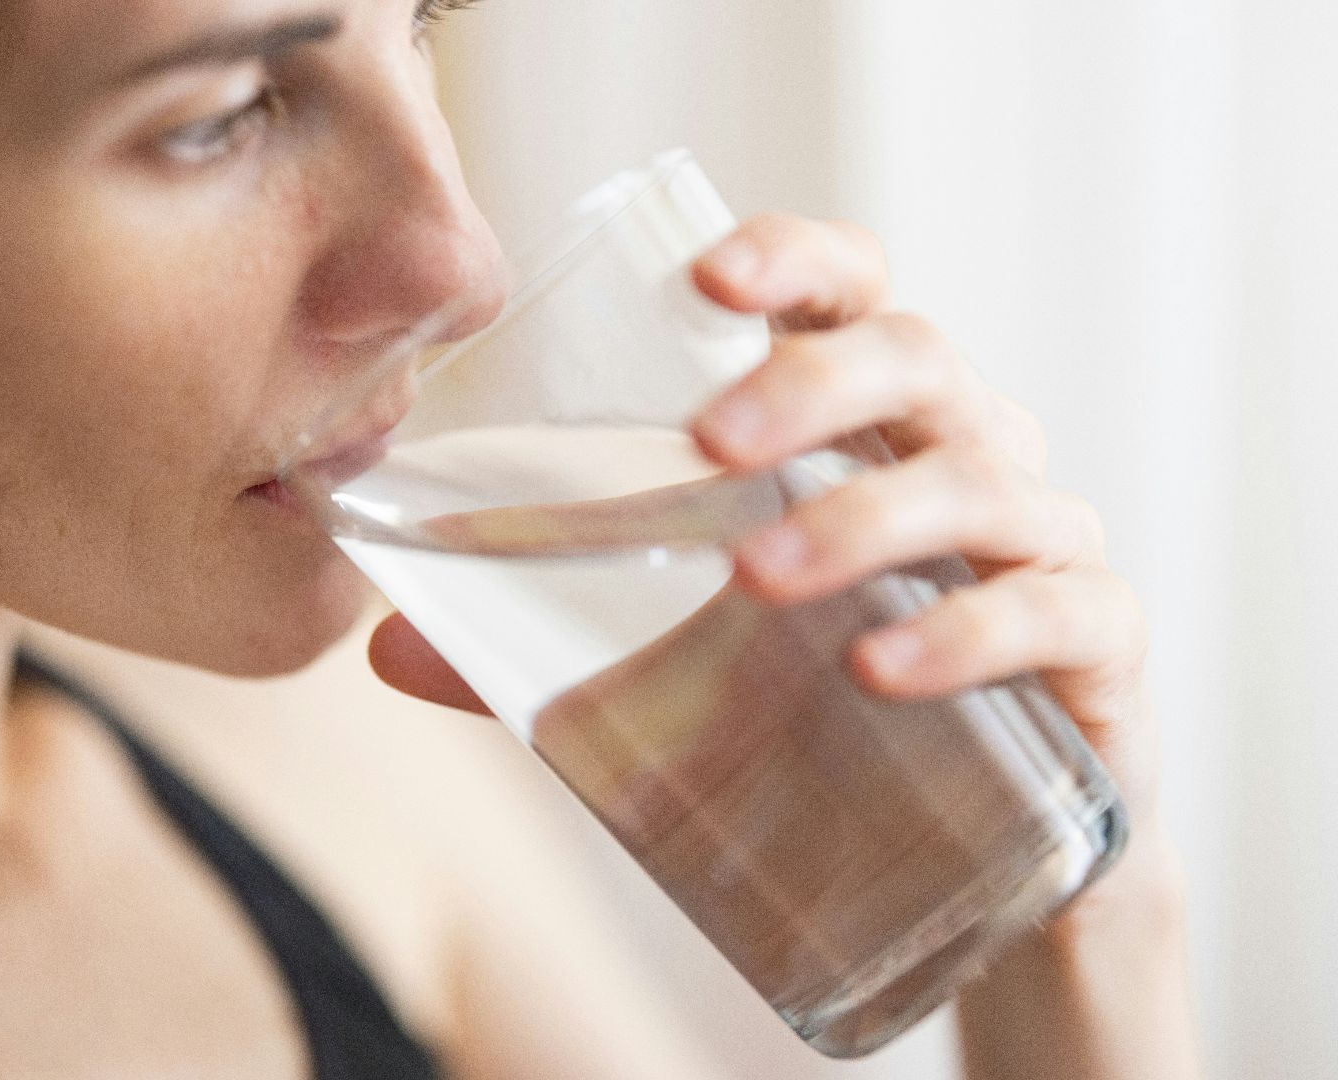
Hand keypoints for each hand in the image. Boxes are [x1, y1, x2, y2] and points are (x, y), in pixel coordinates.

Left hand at [368, 212, 1169, 915]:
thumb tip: (385, 647)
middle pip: (915, 358)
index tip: (707, 279)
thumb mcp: (678, 673)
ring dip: (865, 516)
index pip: (846, 297)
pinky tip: (882, 671)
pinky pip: (1057, 612)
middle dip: (811, 384)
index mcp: (861, 427)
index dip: (792, 261)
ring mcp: (1039, 544)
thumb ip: (543, 651)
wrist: (977, 863)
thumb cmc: (817, 720)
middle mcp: (959, 454)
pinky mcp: (1095, 649)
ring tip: (760, 579)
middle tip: (710, 444)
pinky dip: (971, 632)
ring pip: (979, 477)